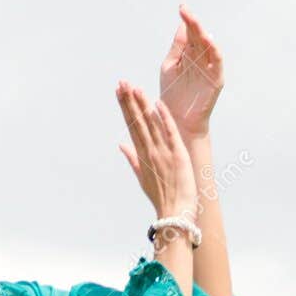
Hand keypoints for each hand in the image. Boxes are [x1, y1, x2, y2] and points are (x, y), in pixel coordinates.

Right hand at [115, 82, 197, 218]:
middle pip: (137, 121)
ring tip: (134, 87)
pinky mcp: (177, 154)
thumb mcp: (142, 178)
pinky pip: (169, 132)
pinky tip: (158, 103)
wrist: (175, 214)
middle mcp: (149, 151)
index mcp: (141, 155)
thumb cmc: (161, 198)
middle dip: (128, 101)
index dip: (125, 108)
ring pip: (150, 123)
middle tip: (121, 82)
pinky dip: (163, 118)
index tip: (118, 93)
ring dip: (142, 104)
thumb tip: (121, 145)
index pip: (131, 126)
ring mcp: (162, 152)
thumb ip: (132, 159)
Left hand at [159, 2, 223, 137]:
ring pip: (208, 45)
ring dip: (202, 32)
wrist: (176, 119)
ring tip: (193, 20)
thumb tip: (182, 24)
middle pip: (199, 36)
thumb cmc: (172, 94)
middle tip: (185, 9)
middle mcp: (200, 58)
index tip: (181, 7)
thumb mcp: (170, 66)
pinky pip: (217, 61)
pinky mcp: (216, 78)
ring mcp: (209, 68)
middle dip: (192, 22)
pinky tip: (207, 39)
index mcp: (189, 54)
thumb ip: (177, 47)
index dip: (187, 20)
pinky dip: (214, 49)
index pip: (190, 33)